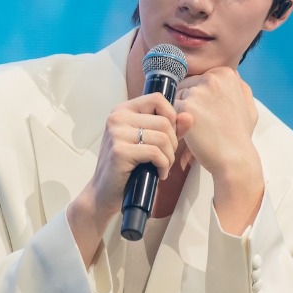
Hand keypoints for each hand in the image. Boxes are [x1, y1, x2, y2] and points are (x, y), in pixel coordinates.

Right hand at [67, 92, 178, 260]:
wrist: (103, 193)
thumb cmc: (127, 168)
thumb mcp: (148, 143)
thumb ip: (169, 129)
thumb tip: (188, 117)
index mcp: (122, 110)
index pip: (157, 99)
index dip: (171, 116)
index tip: (169, 136)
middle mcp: (117, 117)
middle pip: (164, 121)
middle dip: (173, 143)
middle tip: (167, 159)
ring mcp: (116, 133)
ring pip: (162, 138)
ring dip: (169, 157)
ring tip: (163, 167)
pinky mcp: (119, 151)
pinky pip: (155, 153)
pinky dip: (163, 166)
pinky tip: (159, 174)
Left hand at [174, 67, 263, 235]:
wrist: (234, 158)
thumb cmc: (240, 135)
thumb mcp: (248, 106)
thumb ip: (240, 88)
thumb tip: (233, 76)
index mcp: (226, 74)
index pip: (200, 79)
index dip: (201, 97)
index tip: (208, 111)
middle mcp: (212, 78)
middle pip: (187, 86)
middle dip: (190, 103)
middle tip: (203, 122)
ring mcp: (198, 91)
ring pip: (178, 98)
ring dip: (182, 112)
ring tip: (198, 128)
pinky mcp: (186, 106)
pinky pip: (172, 110)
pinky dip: (177, 122)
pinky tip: (190, 133)